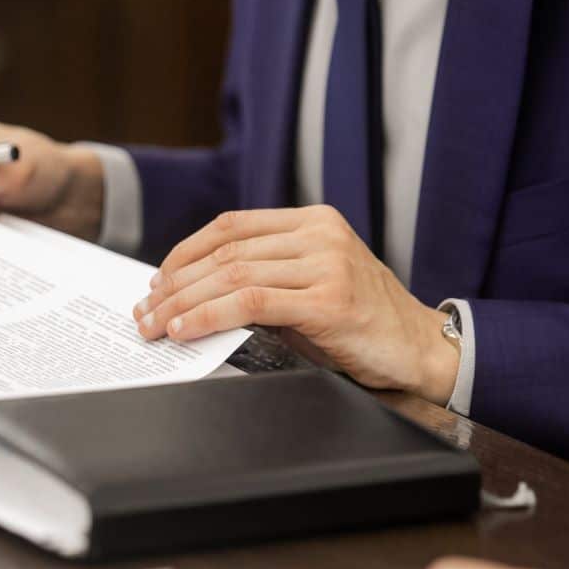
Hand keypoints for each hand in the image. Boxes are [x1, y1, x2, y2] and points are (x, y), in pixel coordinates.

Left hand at [133, 205, 459, 403]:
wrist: (422, 348)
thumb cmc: (364, 322)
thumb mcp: (314, 283)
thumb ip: (268, 275)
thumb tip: (195, 292)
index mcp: (314, 220)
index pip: (232, 226)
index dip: (186, 251)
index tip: (158, 279)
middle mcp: (319, 234)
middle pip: (226, 251)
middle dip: (175, 283)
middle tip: (145, 310)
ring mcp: (326, 264)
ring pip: (232, 275)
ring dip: (184, 303)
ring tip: (156, 325)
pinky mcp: (328, 300)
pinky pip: (251, 302)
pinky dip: (209, 316)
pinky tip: (185, 330)